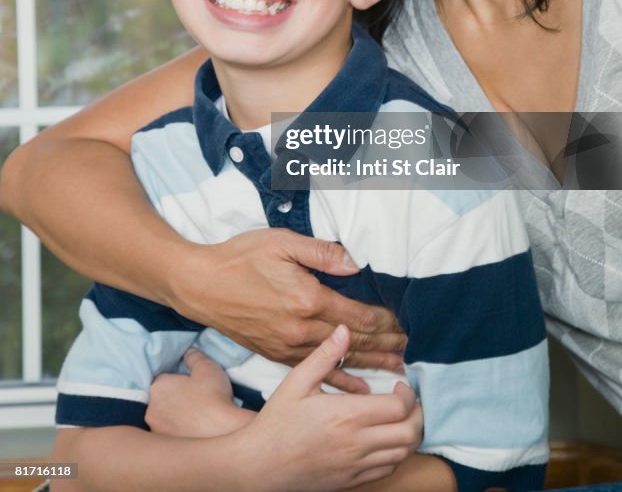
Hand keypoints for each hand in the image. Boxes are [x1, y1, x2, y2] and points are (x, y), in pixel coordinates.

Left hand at [145, 347, 254, 437]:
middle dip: (172, 398)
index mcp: (159, 387)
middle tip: (193, 399)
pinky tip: (192, 430)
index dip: (177, 379)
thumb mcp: (207, 367)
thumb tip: (188, 353)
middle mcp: (151, 409)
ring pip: (163, 418)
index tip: (190, 384)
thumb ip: (194, 357)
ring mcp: (156, 430)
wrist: (221, 432)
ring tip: (194, 416)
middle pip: (160, 399)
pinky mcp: (165, 447)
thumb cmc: (213, 397)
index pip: (163, 378)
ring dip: (173, 416)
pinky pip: (169, 435)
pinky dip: (177, 432)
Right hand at [172, 229, 405, 391]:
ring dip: (371, 363)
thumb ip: (321, 253)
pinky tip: (359, 388)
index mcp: (307, 299)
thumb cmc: (239, 258)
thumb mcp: (281, 243)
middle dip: (386, 344)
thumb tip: (355, 262)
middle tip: (413, 348)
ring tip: (398, 368)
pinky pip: (317, 371)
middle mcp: (301, 330)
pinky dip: (342, 379)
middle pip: (354, 341)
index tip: (407, 324)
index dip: (385, 321)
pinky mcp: (277, 355)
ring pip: (340, 359)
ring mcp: (288, 346)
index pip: (357, 316)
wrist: (199, 286)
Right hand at [248, 325, 422, 491]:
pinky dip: (396, 455)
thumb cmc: (278, 421)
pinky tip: (385, 439)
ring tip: (400, 418)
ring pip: (403, 454)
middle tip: (408, 401)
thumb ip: (325, 355)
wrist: (259, 465)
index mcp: (347, 415)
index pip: (399, 407)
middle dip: (418, 414)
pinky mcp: (352, 481)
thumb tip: (345, 329)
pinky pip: (388, 470)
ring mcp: (356, 466)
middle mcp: (357, 444)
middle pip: (410, 433)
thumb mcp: (297, 381)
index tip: (399, 384)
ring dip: (409, 434)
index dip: (408, 394)